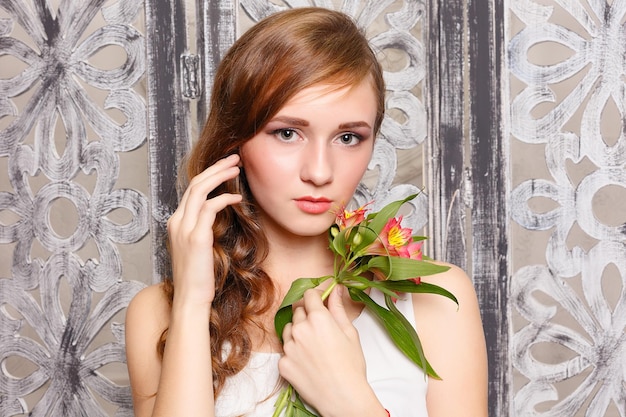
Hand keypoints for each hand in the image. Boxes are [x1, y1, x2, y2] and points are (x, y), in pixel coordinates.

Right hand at [166, 154, 241, 305]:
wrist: (191, 298)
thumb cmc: (199, 276)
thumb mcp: (199, 247)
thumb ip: (204, 228)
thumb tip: (219, 212)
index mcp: (176, 222)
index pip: (192, 190)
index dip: (209, 175)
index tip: (227, 167)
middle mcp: (177, 222)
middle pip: (195, 183)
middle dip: (216, 167)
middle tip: (235, 158)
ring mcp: (184, 229)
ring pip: (200, 190)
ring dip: (220, 175)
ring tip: (237, 168)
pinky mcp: (196, 237)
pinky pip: (210, 207)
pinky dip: (224, 198)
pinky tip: (237, 198)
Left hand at [279, 286, 372, 415]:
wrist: (343, 397)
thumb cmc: (351, 366)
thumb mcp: (350, 333)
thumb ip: (338, 308)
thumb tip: (336, 290)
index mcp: (318, 318)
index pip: (309, 295)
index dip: (316, 296)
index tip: (320, 301)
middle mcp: (300, 329)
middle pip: (298, 310)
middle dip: (308, 314)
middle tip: (320, 328)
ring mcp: (289, 347)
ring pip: (288, 329)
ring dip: (298, 332)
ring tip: (313, 347)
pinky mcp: (282, 364)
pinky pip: (285, 350)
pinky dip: (294, 352)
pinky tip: (308, 362)